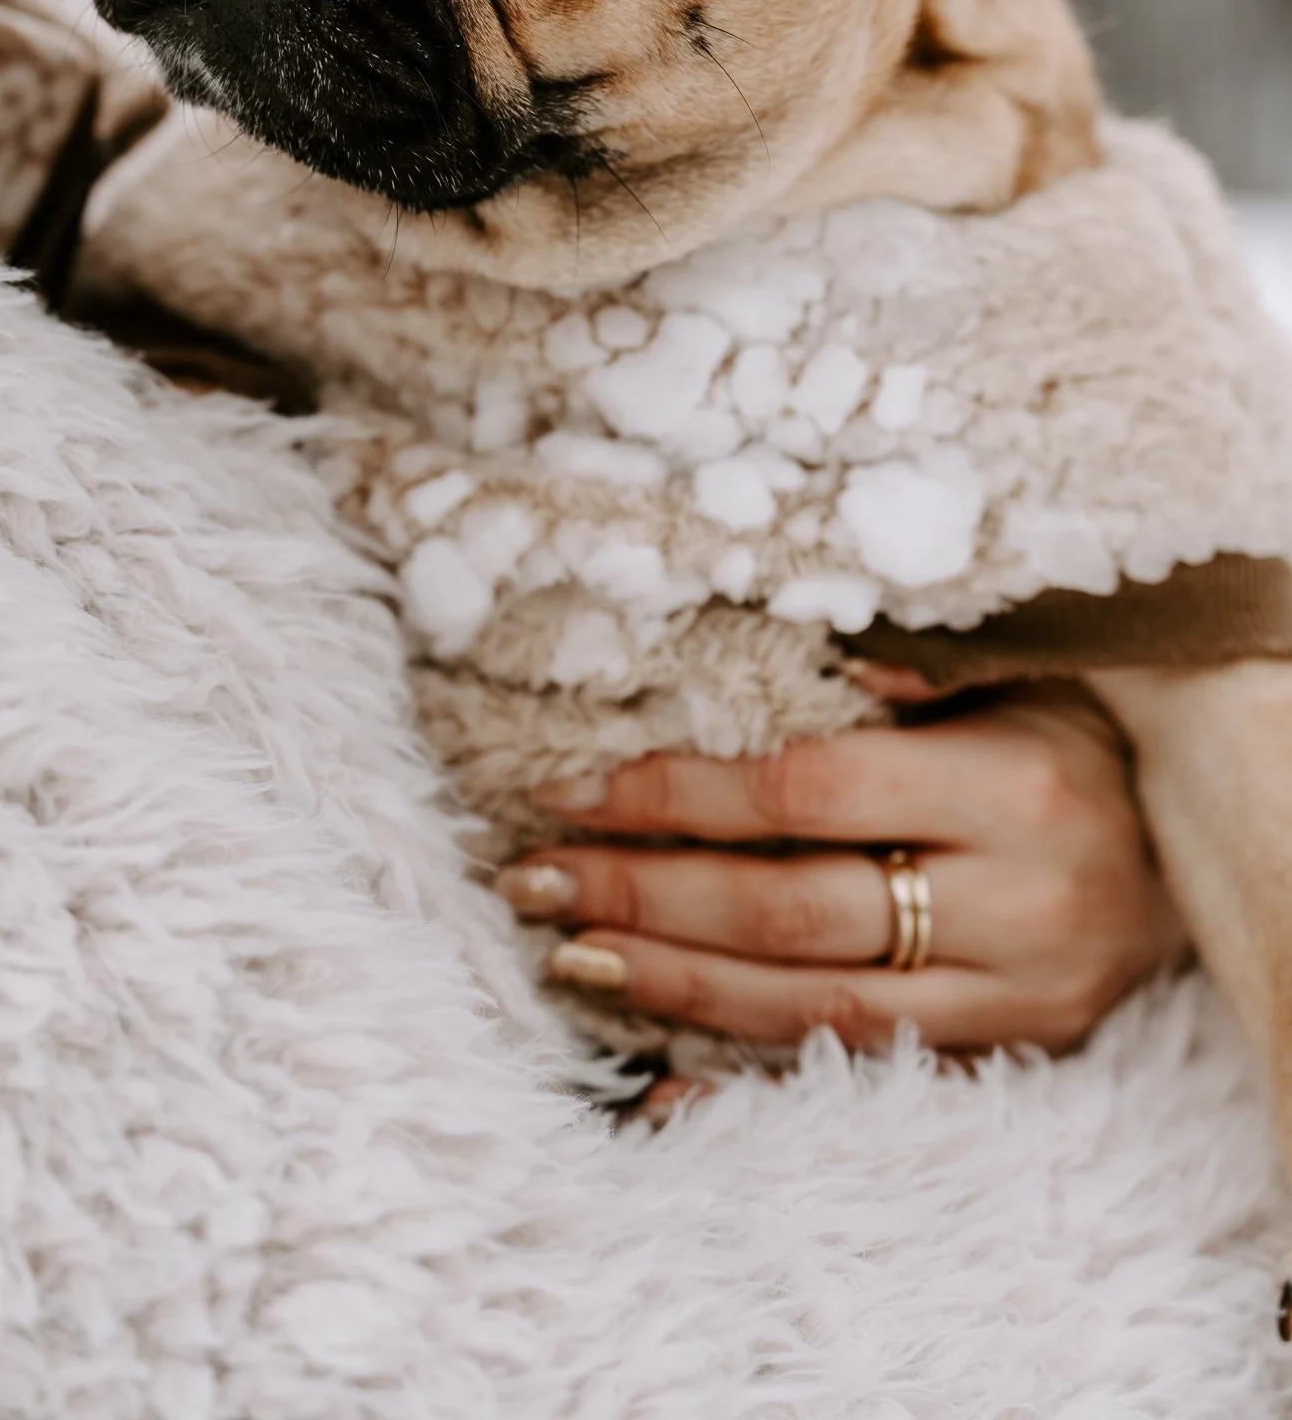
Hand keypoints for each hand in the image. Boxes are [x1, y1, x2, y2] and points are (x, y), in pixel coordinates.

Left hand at [497, 677, 1185, 1054]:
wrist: (1197, 848)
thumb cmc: (1077, 735)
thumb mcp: (1012, 673)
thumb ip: (903, 672)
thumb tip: (781, 655)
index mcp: (1014, 785)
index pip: (810, 794)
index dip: (683, 794)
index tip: (581, 787)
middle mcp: (1020, 903)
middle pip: (795, 916)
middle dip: (649, 898)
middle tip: (535, 880)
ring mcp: (1017, 999)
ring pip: (815, 1012)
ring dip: (676, 986)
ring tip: (570, 954)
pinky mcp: (1010, 1056)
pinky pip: (861, 1075)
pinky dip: (752, 1079)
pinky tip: (658, 1076)